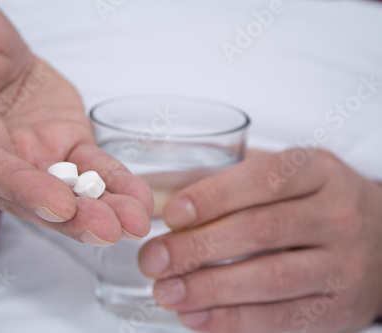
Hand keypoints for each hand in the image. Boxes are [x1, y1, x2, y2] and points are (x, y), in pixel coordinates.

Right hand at [0, 0, 152, 244]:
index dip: (26, 189)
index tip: (60, 203)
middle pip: (35, 198)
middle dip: (73, 218)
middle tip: (109, 231)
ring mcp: (35, 159)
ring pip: (69, 194)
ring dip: (102, 211)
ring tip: (134, 223)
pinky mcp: (65, 148)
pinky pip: (93, 170)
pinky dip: (117, 185)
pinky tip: (138, 201)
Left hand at [139, 149, 381, 331]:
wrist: (380, 241)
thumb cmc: (311, 201)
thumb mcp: (277, 174)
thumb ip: (218, 179)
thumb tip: (155, 193)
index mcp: (316, 171)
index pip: (263, 179)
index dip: (212, 197)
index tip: (171, 214)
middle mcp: (336, 215)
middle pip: (260, 230)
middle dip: (198, 247)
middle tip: (154, 259)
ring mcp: (342, 264)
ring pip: (270, 278)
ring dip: (209, 289)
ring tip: (166, 292)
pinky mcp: (337, 309)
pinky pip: (280, 318)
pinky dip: (231, 320)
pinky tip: (195, 316)